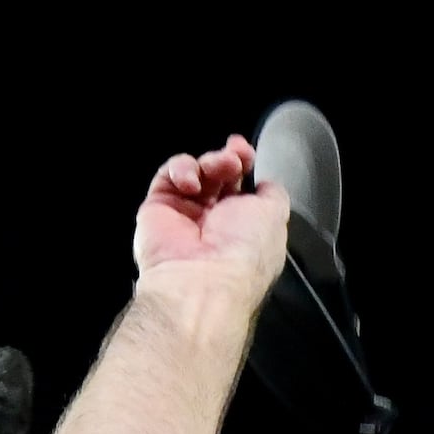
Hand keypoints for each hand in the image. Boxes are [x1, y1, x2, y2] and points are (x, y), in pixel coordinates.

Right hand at [130, 135, 290, 315]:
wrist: (203, 280)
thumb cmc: (244, 255)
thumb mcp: (275, 216)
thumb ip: (273, 194)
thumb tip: (266, 183)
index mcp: (244, 228)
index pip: (241, 187)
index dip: (244, 164)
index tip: (246, 153)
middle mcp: (214, 224)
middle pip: (219, 175)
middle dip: (228, 159)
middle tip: (234, 158)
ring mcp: (184, 216)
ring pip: (195, 172)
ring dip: (209, 163)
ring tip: (217, 168)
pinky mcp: (157, 209)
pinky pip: (167, 176)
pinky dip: (181, 171)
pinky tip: (191, 184)